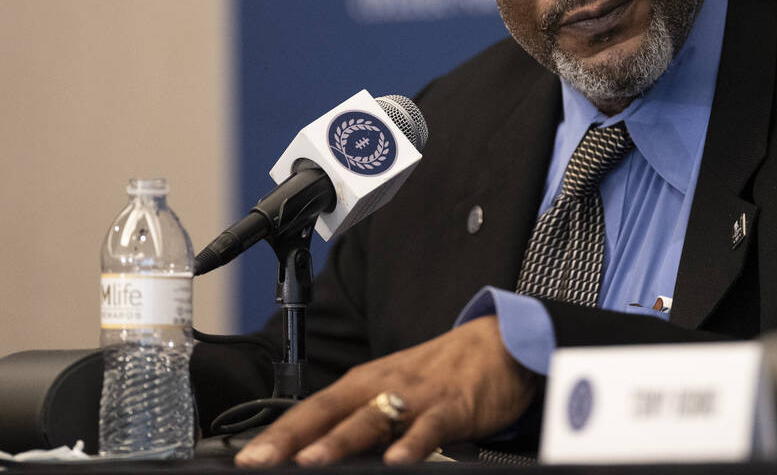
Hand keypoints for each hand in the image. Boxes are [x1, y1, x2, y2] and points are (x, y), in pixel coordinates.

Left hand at [234, 316, 537, 465]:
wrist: (499, 343)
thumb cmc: (442, 374)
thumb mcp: (396, 392)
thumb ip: (360, 422)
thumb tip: (317, 456)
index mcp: (366, 383)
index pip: (312, 409)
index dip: (278, 434)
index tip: (247, 459)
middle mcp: (385, 386)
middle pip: (331, 412)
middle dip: (293, 439)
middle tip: (260, 462)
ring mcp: (417, 396)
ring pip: (374, 419)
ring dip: (341, 440)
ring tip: (312, 461)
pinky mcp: (452, 406)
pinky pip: (430, 427)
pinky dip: (413, 443)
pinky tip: (398, 460)